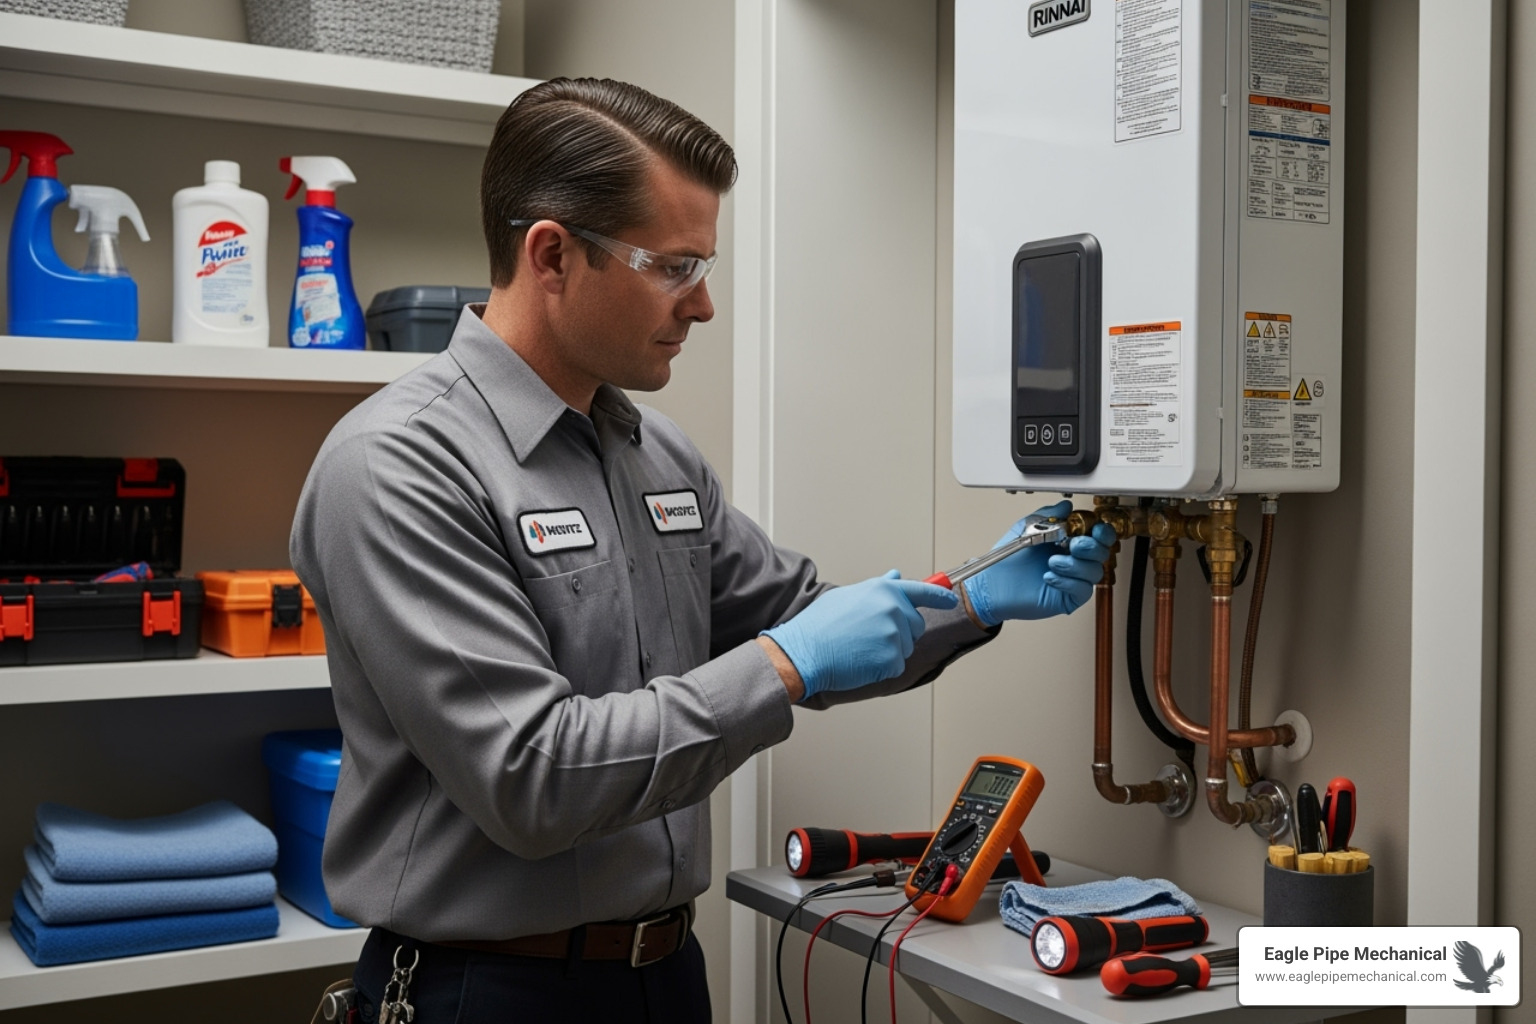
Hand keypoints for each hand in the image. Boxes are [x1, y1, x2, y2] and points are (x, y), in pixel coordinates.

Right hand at [762, 571, 958, 700]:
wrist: (804, 650)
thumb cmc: (820, 624)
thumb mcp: (849, 596)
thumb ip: (878, 588)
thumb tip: (896, 577)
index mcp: (885, 590)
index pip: (923, 591)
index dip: (939, 597)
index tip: (950, 599)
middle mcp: (894, 609)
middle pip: (916, 626)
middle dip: (900, 632)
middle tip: (869, 636)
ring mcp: (895, 635)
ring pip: (905, 648)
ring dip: (888, 651)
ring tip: (859, 647)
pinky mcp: (892, 659)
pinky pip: (895, 666)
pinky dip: (881, 668)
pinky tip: (860, 661)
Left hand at [962, 501, 1115, 624]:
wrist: (992, 583)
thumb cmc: (1009, 558)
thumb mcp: (1027, 527)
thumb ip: (1049, 514)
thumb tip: (1066, 506)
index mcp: (1069, 540)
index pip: (1098, 536)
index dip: (1102, 532)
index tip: (1094, 529)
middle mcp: (1074, 560)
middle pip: (1102, 553)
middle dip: (1090, 547)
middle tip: (1072, 545)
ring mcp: (1072, 579)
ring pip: (1094, 571)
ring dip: (1075, 565)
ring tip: (1052, 561)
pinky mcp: (1067, 598)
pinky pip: (1083, 590)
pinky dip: (1069, 582)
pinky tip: (1049, 576)